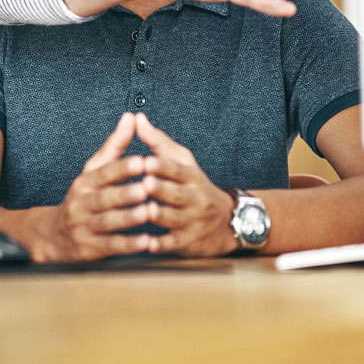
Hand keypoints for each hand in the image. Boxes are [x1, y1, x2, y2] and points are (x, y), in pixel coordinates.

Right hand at [30, 112, 150, 261]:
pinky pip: (111, 246)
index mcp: (85, 182)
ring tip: (149, 212)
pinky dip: (128, 244)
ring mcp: (84, 227)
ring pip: (107, 222)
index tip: (142, 161)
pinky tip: (146, 242)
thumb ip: (115, 146)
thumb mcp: (93, 171)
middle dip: (126, 192)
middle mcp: (82, 203)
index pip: (104, 172)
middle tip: (147, 187)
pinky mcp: (90, 249)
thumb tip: (130, 117)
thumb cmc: (83, 198)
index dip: (123, 167)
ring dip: (129, 218)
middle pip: (104, 197)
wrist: (54, 236)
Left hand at [133, 113, 236, 257]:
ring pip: (175, 218)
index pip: (177, 170)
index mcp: (191, 177)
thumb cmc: (195, 186)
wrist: (226, 222)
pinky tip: (147, 244)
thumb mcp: (183, 162)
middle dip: (161, 189)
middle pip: (177, 194)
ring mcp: (192, 221)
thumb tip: (137, 118)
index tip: (147, 161)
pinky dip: (162, 244)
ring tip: (145, 211)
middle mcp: (194, 198)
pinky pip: (174, 244)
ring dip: (160, 216)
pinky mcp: (188, 243)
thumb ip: (158, 142)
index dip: (163, 166)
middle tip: (144, 183)